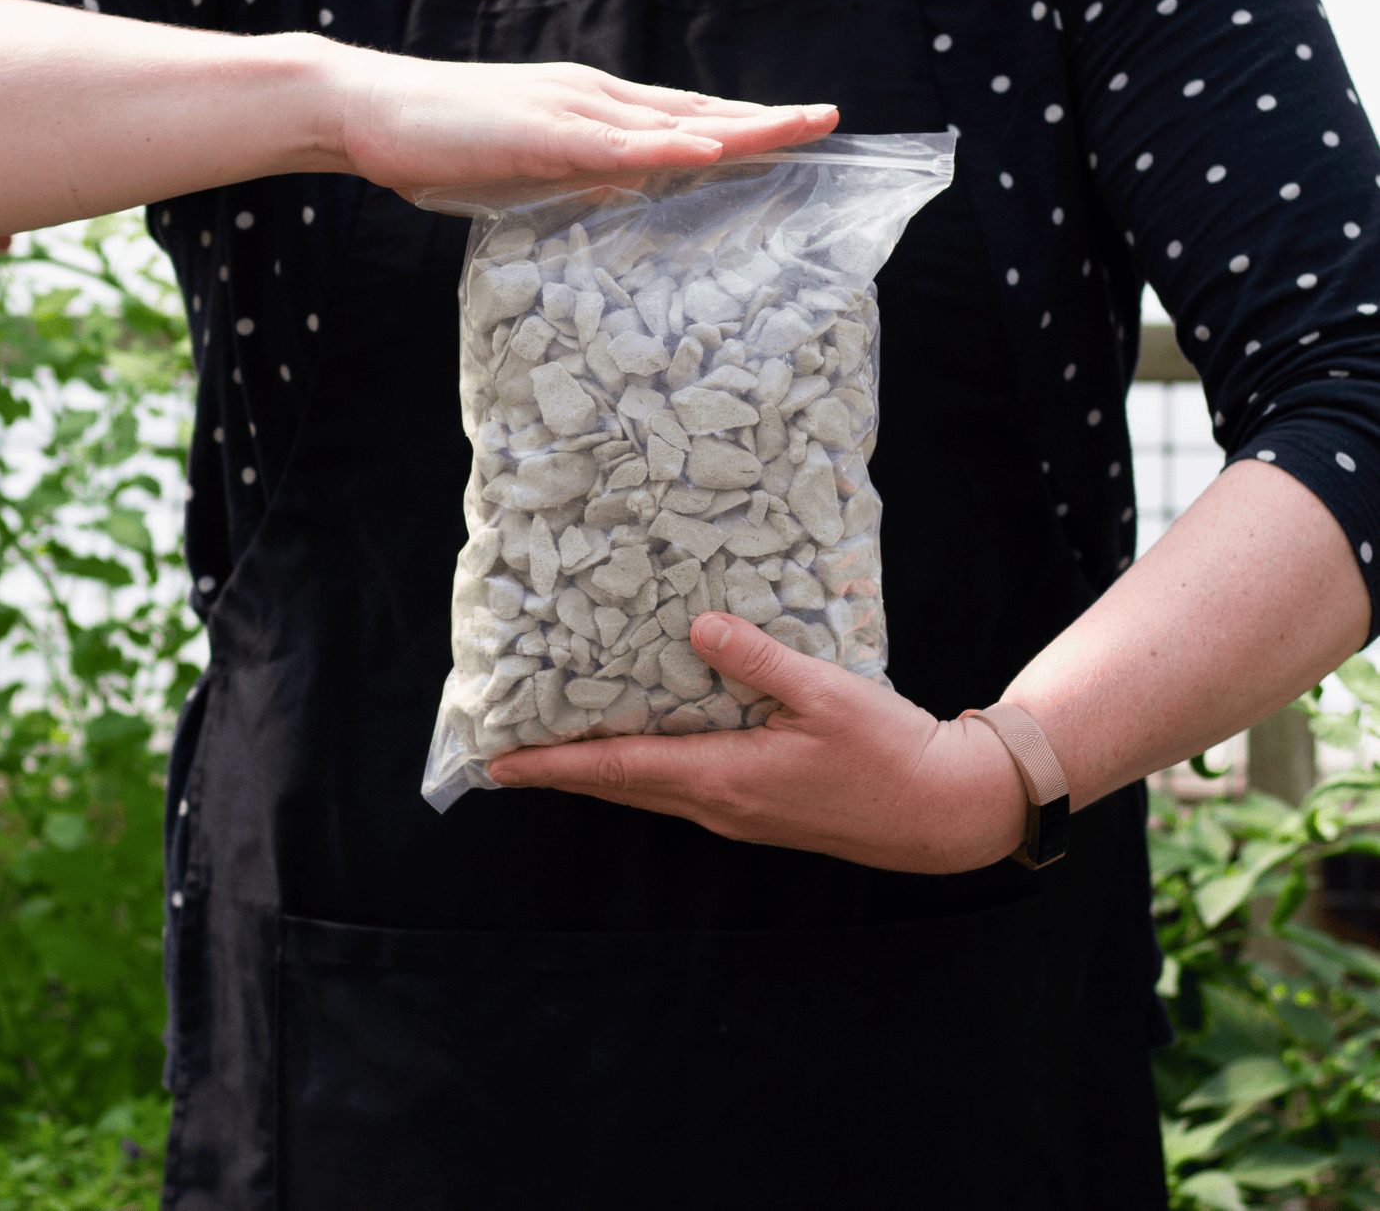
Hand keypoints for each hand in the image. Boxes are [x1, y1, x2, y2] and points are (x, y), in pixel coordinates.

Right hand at [324, 52, 838, 193]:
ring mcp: (571, 110)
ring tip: (799, 127)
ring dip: (739, 123)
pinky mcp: (542, 132)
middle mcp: (594, 98)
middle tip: (829, 119)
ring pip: (672, 120)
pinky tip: (714, 148)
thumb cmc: (443, 144)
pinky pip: (617, 145)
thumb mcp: (528, 169)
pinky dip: (669, 147)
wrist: (369, 110)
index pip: (680, 118)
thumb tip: (628, 197)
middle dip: (765, 117)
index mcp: (591, 110)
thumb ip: (580, 179)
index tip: (790, 132)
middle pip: (694, 110)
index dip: (739, 123)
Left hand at [488, 612, 1028, 874]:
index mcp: (724, 777)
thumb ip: (757, 659)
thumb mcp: (824, 694)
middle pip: (623, 786)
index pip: (619, 770)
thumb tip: (698, 626)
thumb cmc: (887, 753)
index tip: (498, 763)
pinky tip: (648, 741)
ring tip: (563, 744)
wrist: (941, 812)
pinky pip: (682, 788)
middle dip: (563, 768)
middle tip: (511, 751)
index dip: (554, 764)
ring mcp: (738, 814)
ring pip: (651, 790)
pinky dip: (646, 769)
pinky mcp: (758, 809)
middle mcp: (719, 804)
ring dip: (602, 770)